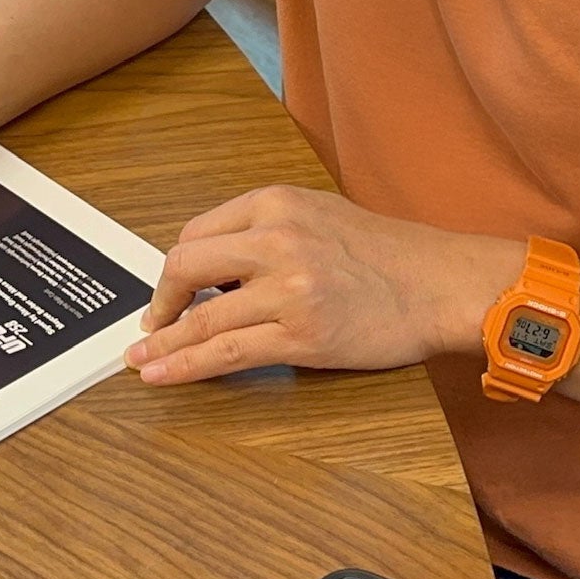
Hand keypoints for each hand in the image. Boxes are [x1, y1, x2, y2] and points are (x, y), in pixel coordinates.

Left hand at [124, 186, 518, 385]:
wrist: (440, 283)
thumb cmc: (385, 252)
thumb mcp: (317, 214)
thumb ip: (264, 231)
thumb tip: (212, 267)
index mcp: (276, 203)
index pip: (197, 233)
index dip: (175, 269)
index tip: (168, 290)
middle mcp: (276, 240)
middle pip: (185, 267)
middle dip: (160, 302)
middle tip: (152, 326)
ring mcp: (288, 290)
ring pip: (201, 319)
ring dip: (162, 344)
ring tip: (140, 362)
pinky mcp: (301, 336)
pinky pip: (226, 353)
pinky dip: (185, 367)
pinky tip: (163, 375)